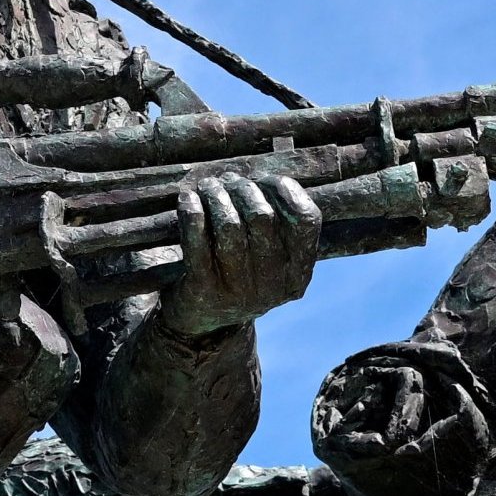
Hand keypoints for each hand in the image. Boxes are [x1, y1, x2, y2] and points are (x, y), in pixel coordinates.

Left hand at [157, 170, 321, 337]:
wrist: (203, 321)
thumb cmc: (240, 273)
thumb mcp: (270, 257)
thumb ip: (277, 223)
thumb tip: (259, 175)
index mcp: (298, 274)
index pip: (306, 220)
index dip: (286, 190)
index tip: (265, 179)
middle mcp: (273, 286)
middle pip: (262, 216)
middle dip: (242, 188)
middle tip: (227, 181)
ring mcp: (238, 292)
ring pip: (230, 225)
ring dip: (216, 195)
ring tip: (208, 186)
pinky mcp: (205, 291)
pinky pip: (197, 240)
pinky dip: (192, 212)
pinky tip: (188, 198)